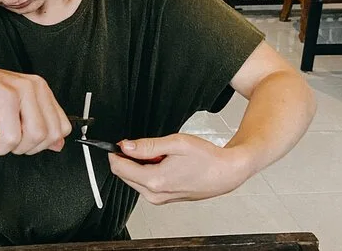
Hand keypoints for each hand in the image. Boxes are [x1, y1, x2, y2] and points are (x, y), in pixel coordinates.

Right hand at [0, 51, 71, 155]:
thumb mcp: (9, 115)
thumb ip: (35, 127)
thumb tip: (58, 145)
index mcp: (39, 89)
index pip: (62, 127)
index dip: (43, 143)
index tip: (22, 140)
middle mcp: (35, 87)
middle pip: (51, 135)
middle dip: (29, 147)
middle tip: (7, 139)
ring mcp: (22, 91)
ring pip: (35, 137)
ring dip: (13, 147)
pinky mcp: (6, 98)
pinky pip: (13, 138)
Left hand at [108, 133, 250, 204]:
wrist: (226, 173)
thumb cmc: (206, 158)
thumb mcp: (175, 143)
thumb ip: (147, 145)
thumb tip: (125, 146)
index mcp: (155, 180)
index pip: (119, 168)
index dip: (115, 152)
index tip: (119, 142)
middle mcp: (154, 194)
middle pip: (125, 175)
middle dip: (130, 158)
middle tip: (148, 146)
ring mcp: (159, 199)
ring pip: (135, 179)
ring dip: (141, 165)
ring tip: (162, 155)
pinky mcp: (163, 199)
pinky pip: (146, 184)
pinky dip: (149, 171)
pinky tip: (165, 164)